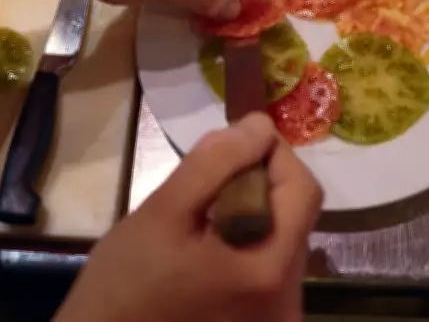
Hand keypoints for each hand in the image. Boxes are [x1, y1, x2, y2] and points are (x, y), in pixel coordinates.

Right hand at [53, 113, 322, 321]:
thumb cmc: (124, 283)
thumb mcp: (162, 212)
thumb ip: (215, 163)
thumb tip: (260, 126)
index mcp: (269, 270)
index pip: (304, 189)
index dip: (274, 154)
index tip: (232, 145)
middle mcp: (289, 301)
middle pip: (296, 215)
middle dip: (258, 184)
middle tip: (206, 185)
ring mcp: (279, 317)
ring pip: (283, 237)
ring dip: (252, 212)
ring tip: (202, 219)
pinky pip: (270, 264)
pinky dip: (247, 241)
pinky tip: (208, 249)